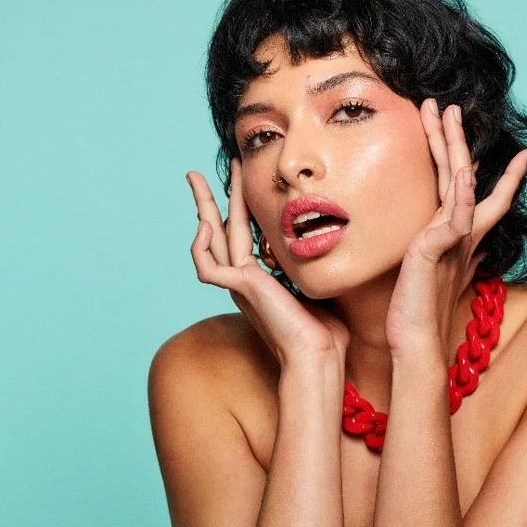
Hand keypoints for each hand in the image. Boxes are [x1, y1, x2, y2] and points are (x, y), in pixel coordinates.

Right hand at [188, 159, 349, 368]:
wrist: (319, 353)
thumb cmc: (325, 330)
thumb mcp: (318, 284)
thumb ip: (312, 262)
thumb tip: (331, 238)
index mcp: (258, 278)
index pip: (240, 234)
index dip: (235, 206)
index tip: (240, 179)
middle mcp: (243, 279)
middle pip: (218, 230)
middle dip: (208, 199)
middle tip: (196, 172)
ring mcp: (239, 284)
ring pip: (209, 239)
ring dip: (201, 207)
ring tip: (194, 178)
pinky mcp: (240, 288)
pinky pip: (207, 266)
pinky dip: (200, 246)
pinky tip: (206, 225)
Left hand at [385, 100, 526, 358]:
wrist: (414, 342)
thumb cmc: (416, 314)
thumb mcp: (432, 276)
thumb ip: (444, 257)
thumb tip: (452, 249)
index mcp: (458, 237)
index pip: (480, 196)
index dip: (501, 174)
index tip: (524, 154)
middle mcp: (460, 234)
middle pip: (465, 176)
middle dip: (458, 139)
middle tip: (453, 106)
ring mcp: (452, 240)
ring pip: (459, 182)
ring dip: (454, 145)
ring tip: (448, 113)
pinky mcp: (438, 250)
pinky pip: (455, 214)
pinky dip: (462, 192)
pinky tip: (463, 171)